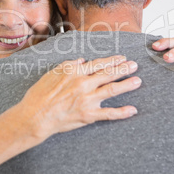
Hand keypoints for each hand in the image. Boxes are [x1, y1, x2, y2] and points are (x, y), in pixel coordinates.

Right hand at [18, 55, 140, 140]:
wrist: (35, 115)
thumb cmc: (40, 94)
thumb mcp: (52, 73)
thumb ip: (68, 65)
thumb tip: (82, 61)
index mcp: (75, 72)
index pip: (98, 64)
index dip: (111, 60)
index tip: (121, 57)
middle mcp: (83, 84)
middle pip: (108, 74)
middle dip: (123, 68)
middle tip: (134, 65)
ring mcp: (87, 100)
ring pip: (112, 90)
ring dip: (126, 85)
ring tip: (137, 81)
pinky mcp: (88, 115)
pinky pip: (109, 114)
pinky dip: (122, 112)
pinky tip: (133, 110)